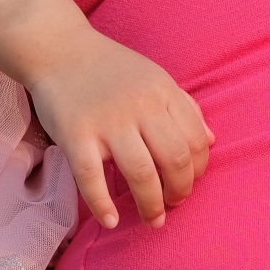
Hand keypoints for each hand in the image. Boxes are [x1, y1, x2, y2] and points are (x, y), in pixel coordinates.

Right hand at [24, 29, 212, 230]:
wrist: (58, 49)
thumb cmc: (109, 68)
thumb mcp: (153, 77)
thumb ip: (184, 106)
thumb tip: (211, 140)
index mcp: (162, 91)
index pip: (196, 140)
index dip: (198, 170)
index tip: (188, 183)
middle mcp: (140, 106)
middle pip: (174, 160)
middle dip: (179, 192)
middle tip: (172, 205)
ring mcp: (107, 121)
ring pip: (141, 174)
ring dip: (151, 205)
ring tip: (152, 219)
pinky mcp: (75, 135)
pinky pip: (92, 179)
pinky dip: (102, 206)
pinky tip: (111, 220)